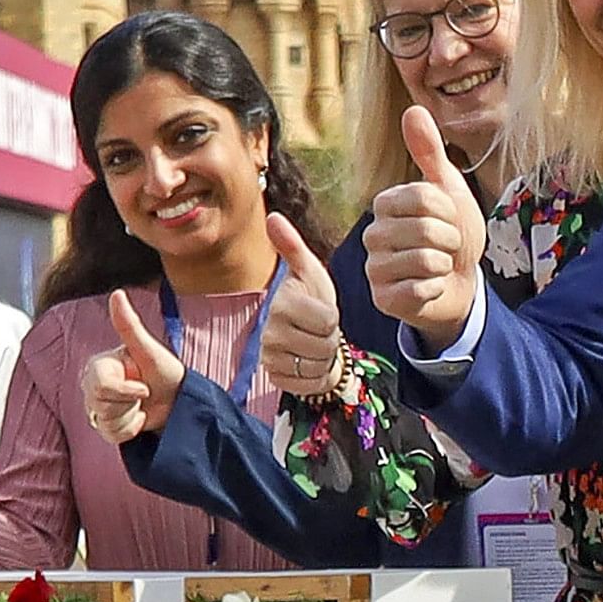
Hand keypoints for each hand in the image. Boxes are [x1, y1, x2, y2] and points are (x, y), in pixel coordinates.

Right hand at [81, 294, 185, 444]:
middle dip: (129, 404)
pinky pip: (110, 436)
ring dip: (131, 418)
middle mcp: (91, 384)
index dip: (126, 391)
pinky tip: (139, 419)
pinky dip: (130, 431)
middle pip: (100, 405)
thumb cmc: (166, 372)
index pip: (100, 386)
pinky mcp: (104, 425)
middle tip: (144, 393)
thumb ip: (129, 325)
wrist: (178, 401)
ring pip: (105, 422)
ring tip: (142, 406)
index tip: (145, 387)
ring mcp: (96, 406)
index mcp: (99, 365)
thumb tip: (116, 293)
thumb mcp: (150, 350)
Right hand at [262, 224, 346, 397]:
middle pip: (324, 344)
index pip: (326, 320)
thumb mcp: (309, 272)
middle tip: (318, 329)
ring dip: (324, 357)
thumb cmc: (312, 299)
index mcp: (281, 304)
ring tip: (314, 343)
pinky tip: (308, 361)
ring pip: (318, 365)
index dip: (332, 317)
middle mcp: (270, 333)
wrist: (307, 334)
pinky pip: (310, 384)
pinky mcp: (276, 379)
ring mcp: (271, 358)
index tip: (320, 311)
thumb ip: (293, 247)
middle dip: (329, 338)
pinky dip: (317, 376)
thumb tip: (273, 216)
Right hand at [362, 106, 486, 344]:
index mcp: (386, 204)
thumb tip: (413, 108)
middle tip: (447, 247)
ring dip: (445, 266)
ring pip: (425, 260)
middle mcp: (373, 234)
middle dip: (451, 240)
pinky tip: (431, 288)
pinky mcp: (383, 299)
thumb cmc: (453, 236)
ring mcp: (375, 268)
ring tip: (439, 267)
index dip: (449, 210)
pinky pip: (420, 289)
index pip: (424, 197)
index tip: (449, 219)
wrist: (460, 285)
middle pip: (425, 230)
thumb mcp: (448, 190)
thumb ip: (430, 153)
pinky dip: (436, 289)